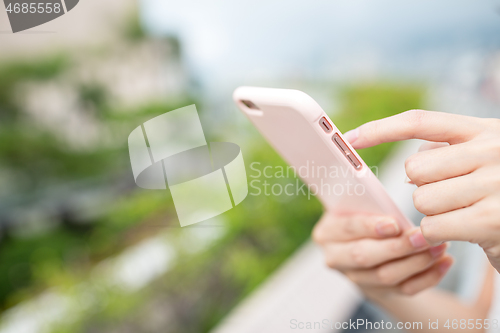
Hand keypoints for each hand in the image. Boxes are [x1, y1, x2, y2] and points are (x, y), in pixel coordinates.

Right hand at [312, 213, 451, 297]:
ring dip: (417, 262)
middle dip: (397, 247)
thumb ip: (368, 199)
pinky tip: (445, 262)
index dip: (370, 227)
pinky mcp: (377, 292)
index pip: (347, 229)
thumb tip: (384, 193)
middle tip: (423, 236)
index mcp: (327, 232)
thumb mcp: (358, 202)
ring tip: (440, 246)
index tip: (394, 224)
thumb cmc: (363, 212)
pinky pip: (405, 290)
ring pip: (386, 276)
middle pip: (365, 256)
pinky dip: (428, 277)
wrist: (364, 239)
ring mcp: (355, 278)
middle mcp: (335, 258)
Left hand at [344, 110, 499, 271]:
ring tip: (463, 214)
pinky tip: (459, 232)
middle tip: (451, 197)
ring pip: (421, 199)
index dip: (381, 129)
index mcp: (485, 130)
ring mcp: (496, 183)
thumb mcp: (482, 163)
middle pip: (415, 170)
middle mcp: (493, 150)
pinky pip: (432, 226)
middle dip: (423, 189)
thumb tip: (412, 167)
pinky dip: (435, 235)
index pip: (420, 122)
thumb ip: (447, 155)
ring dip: (433, 213)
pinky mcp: (492, 219)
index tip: (350, 139)